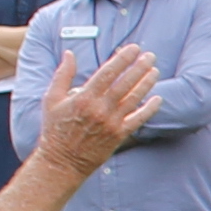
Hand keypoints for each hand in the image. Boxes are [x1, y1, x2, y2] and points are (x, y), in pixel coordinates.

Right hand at [30, 46, 160, 176]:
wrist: (62, 162)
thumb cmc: (55, 129)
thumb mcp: (52, 99)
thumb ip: (62, 75)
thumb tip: (69, 53)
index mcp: (83, 97)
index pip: (108, 73)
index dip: (123, 59)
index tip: (134, 48)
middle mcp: (100, 109)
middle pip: (125, 83)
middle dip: (139, 67)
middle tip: (150, 55)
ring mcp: (111, 123)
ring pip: (134, 99)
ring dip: (147, 83)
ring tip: (155, 70)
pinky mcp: (119, 135)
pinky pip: (138, 119)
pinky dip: (149, 109)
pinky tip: (158, 98)